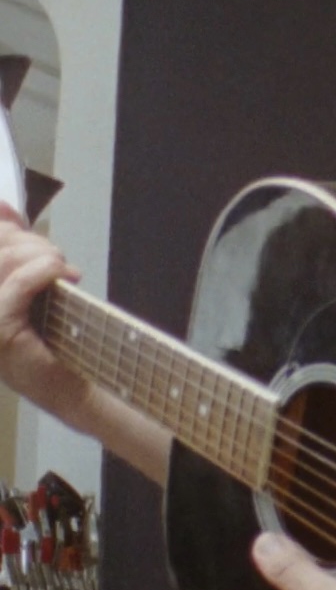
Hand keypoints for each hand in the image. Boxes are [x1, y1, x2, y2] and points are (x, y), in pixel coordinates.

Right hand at [0, 203, 91, 421]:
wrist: (73, 382)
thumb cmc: (53, 337)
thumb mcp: (32, 284)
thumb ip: (15, 250)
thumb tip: (2, 206)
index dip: (1, 227)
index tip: (12, 215)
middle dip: (29, 243)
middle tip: (56, 258)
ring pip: (5, 262)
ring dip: (42, 256)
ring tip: (63, 270)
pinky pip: (17, 286)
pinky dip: (44, 272)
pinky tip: (64, 275)